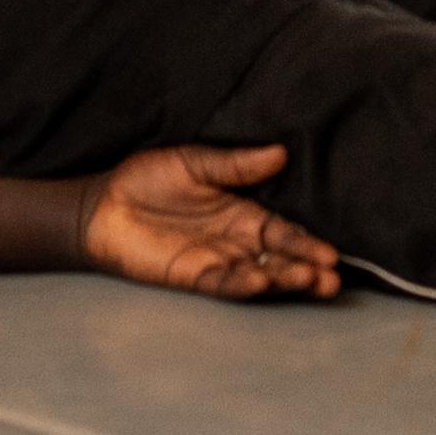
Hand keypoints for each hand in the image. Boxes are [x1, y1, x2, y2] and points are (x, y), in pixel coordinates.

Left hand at [78, 143, 340, 299]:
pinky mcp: (192, 275)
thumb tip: (281, 151)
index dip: (307, 242)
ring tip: (311, 282)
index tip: (332, 254)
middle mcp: (237, 241)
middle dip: (307, 268)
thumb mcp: (194, 163)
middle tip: (332, 278)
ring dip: (285, 280)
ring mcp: (217, 260)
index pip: (284, 231)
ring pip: (260, 274)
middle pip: (280, 258)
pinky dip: (243, 283)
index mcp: (243, 212)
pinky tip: (261, 280)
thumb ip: (235, 164)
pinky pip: (223, 282)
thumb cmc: (147, 178)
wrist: (103, 204)